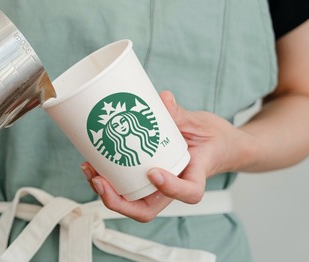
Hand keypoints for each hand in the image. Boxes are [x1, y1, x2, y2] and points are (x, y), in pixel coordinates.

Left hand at [81, 90, 251, 221]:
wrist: (219, 146)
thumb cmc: (214, 138)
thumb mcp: (201, 123)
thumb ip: (181, 114)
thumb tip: (162, 98)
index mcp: (196, 175)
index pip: (189, 193)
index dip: (171, 188)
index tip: (154, 172)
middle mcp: (173, 186)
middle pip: (146, 209)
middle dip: (119, 202)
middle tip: (99, 180)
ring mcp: (158, 185)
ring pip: (131, 201)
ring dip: (106, 191)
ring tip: (89, 169)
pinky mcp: (146, 177)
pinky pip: (126, 185)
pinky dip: (107, 178)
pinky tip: (92, 163)